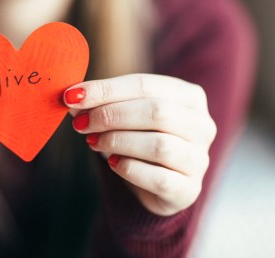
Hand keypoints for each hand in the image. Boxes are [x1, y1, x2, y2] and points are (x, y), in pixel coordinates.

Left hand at [64, 74, 215, 215]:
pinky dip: (130, 169)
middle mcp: (202, 125)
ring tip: (93, 143)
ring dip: (118, 142)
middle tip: (81, 123)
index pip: (145, 85)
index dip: (105, 90)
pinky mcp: (189, 190)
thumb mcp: (121, 115)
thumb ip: (100, 104)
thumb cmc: (138, 138)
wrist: (154, 184)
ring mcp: (199, 159)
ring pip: (160, 145)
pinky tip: (113, 163)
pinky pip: (160, 178)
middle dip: (111, 115)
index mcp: (188, 96)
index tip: (72, 96)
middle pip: (157, 112)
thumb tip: (72, 97)